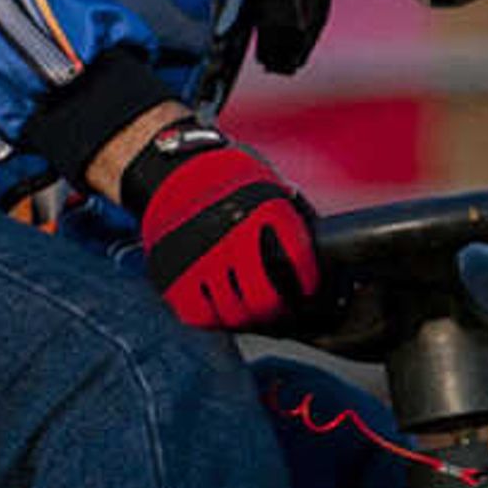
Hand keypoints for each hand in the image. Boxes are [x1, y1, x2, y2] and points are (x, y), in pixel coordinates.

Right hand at [122, 122, 322, 330]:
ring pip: (234, 314)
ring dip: (246, 317)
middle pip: (266, 301)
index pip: (298, 266)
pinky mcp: (174, 277)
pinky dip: (212, 317)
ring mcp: (202, 261)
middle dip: (277, 311)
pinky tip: (219, 307)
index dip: (307, 284)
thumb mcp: (267, 185)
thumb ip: (289, 217)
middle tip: (279, 310)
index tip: (307, 289)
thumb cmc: (226, 178)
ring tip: (250, 311)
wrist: (170, 170)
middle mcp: (234, 240)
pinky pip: (199, 315)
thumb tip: (316, 243)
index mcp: (264, 214)